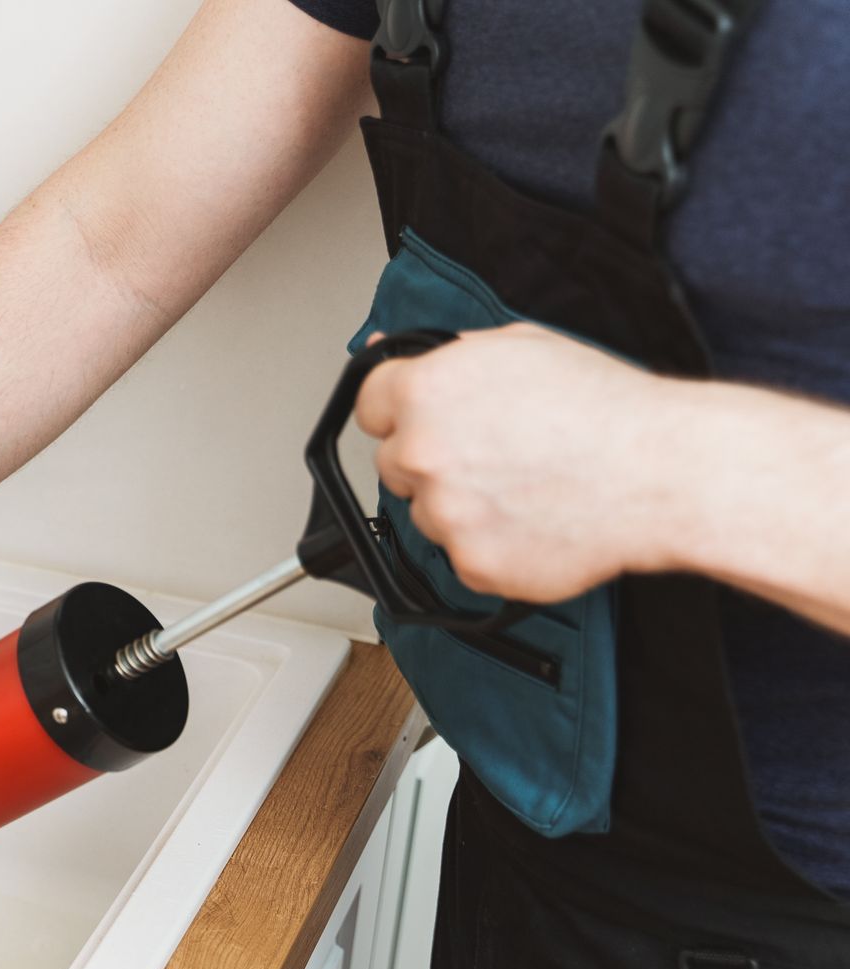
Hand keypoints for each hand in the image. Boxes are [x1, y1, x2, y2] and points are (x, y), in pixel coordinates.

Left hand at [355, 323, 687, 602]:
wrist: (660, 471)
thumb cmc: (603, 406)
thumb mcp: (521, 346)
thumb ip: (448, 354)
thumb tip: (388, 353)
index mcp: (426, 391)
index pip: (368, 404)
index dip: (398, 410)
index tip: (421, 418)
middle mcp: (423, 453)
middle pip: (395, 463)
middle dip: (431, 459)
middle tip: (494, 454)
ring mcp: (444, 514)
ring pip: (428, 513)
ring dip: (462, 505)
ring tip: (528, 487)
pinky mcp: (472, 563)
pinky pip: (464, 555)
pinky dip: (493, 545)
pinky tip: (537, 520)